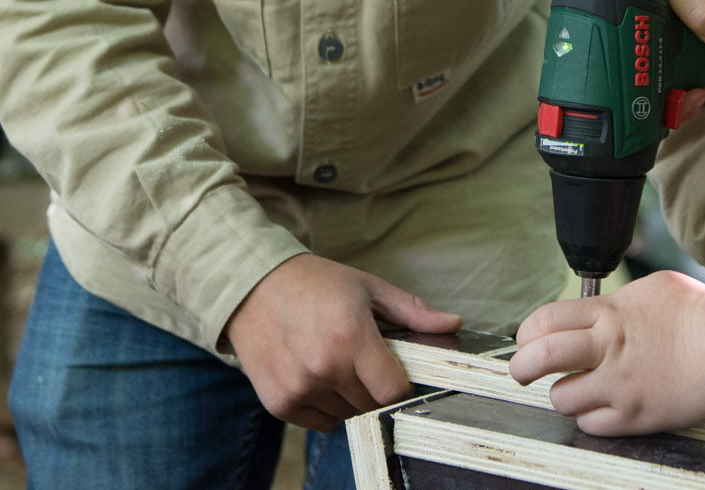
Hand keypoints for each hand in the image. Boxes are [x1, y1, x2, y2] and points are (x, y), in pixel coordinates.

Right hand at [224, 253, 460, 430]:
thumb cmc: (314, 283)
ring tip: (334, 361)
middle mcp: (325, 368)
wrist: (251, 286)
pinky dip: (324, 406)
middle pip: (371, 405)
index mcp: (351, 338)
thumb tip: (453, 324)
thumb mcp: (366, 287)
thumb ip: (411, 311)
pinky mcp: (279, 403)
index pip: (394, 391)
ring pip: (346, 415)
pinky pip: (319, 422)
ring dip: (349, 397)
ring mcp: (299, 388)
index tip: (394, 370)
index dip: (400, 384)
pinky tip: (315, 375)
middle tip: (360, 358)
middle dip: (374, 387)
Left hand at [510, 270, 704, 434]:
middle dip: (520, 367)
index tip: (527, 339)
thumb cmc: (701, 312)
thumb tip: (595, 309)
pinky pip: (591, 425)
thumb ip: (615, 302)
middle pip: (538, 359)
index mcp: (609, 314)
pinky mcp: (635, 416)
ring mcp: (620, 387)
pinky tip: (603, 405)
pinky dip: (590, 417)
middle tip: (522, 370)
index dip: (527, 332)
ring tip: (575, 388)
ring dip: (563, 394)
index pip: (544, 321)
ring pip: (561, 399)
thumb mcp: (652, 287)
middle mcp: (608, 350)